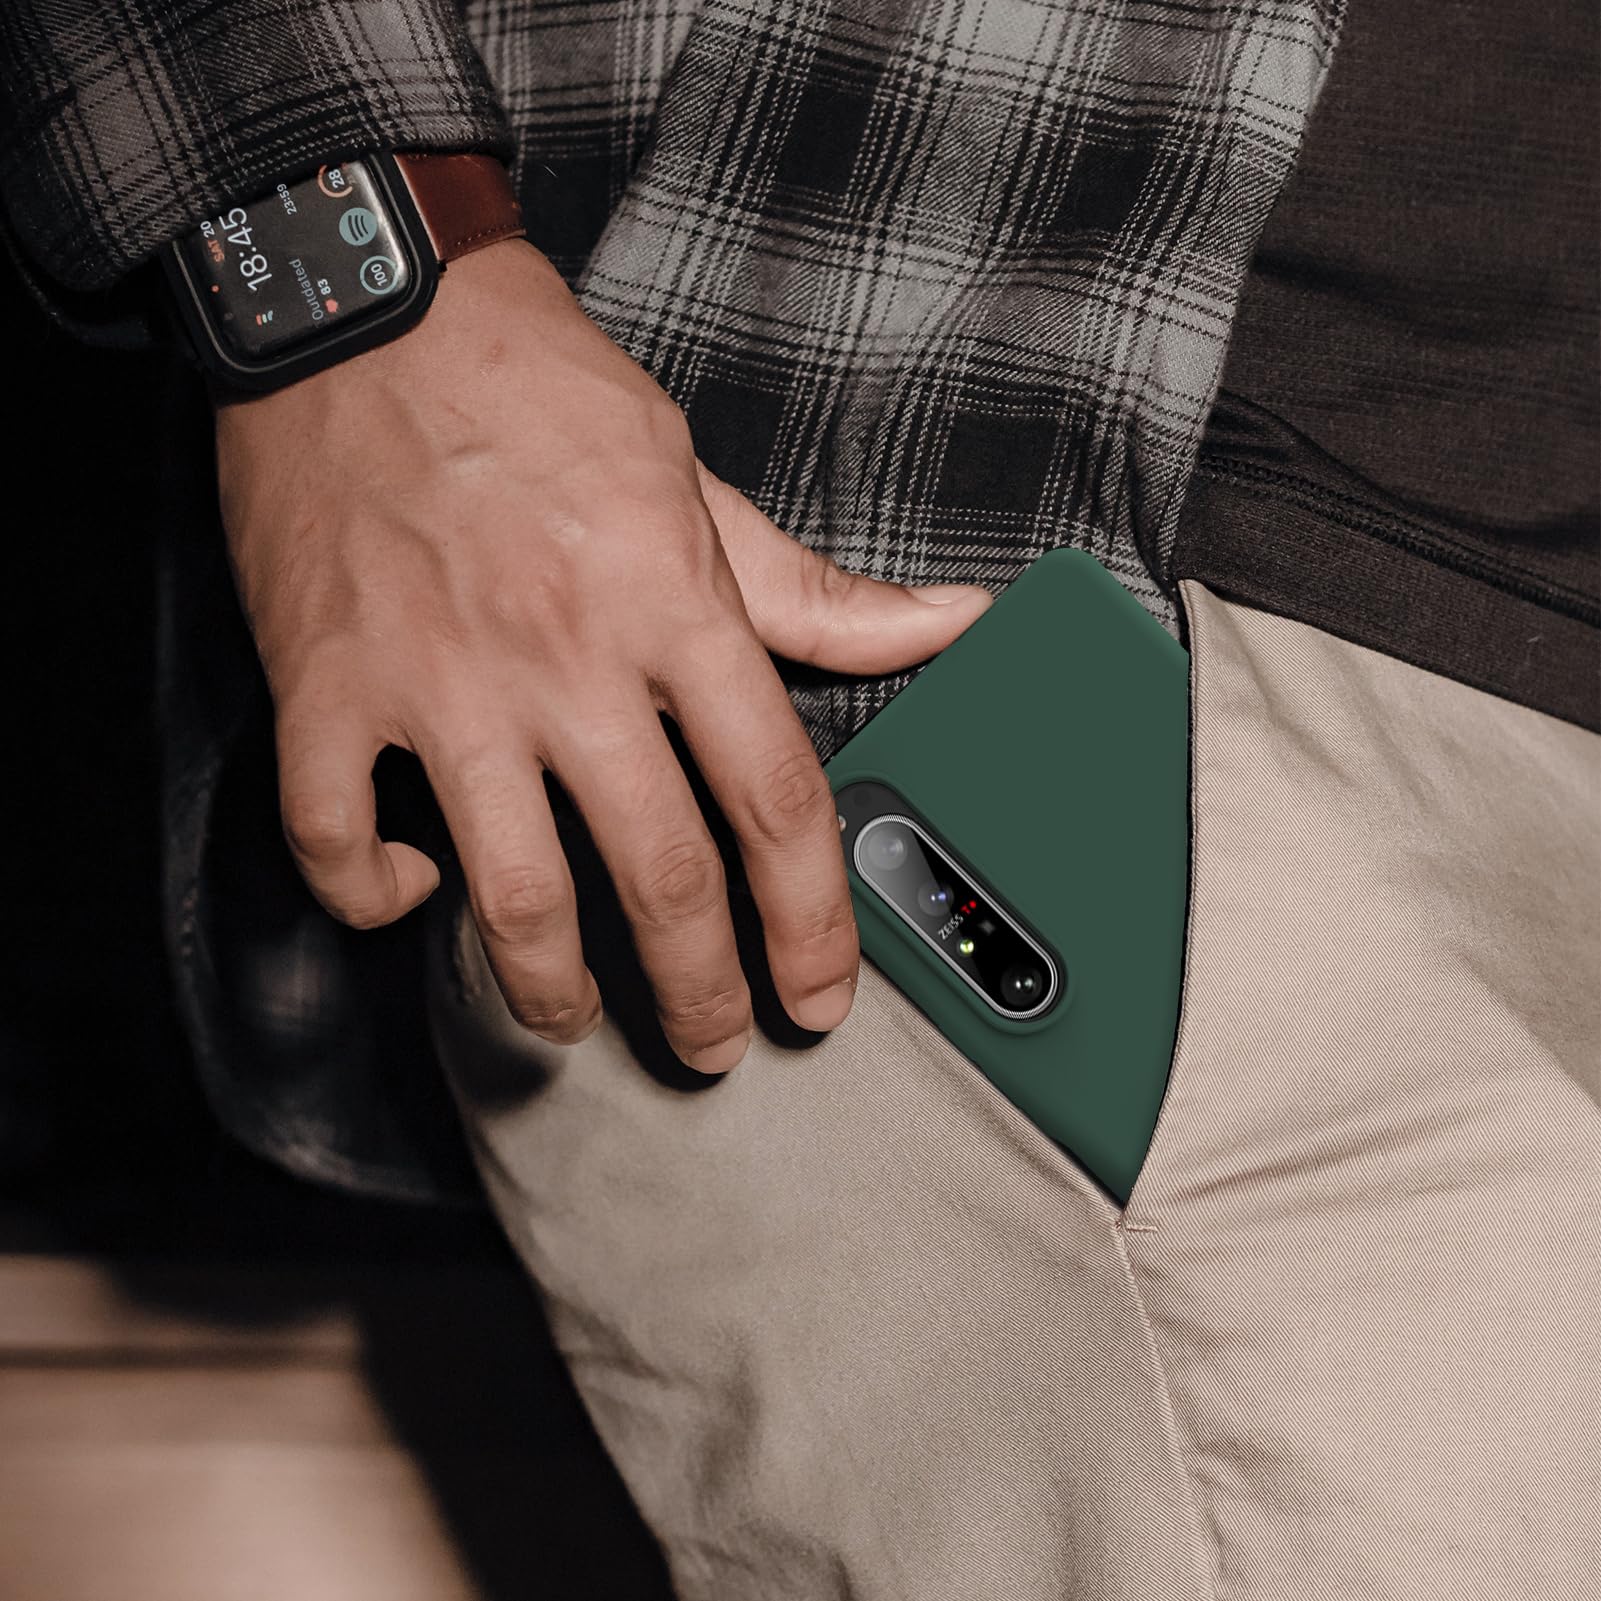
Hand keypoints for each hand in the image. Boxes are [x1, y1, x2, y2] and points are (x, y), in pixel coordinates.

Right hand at [215, 238, 991, 1071]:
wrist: (365, 304)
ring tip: (575, 1017)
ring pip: (510, 894)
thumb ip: (820, 592)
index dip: (814, 924)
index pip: (777, 801)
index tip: (823, 996)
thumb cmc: (538, 394)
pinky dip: (369, 891)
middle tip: (717, 1044)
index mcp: (674, 609)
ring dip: (550, 989)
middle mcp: (568, 659)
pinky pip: (336, 836)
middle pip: (663, 876)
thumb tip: (953, 622)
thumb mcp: (698, 482)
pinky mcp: (329, 685)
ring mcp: (442, 680)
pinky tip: (408, 893)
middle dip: (703, 991)